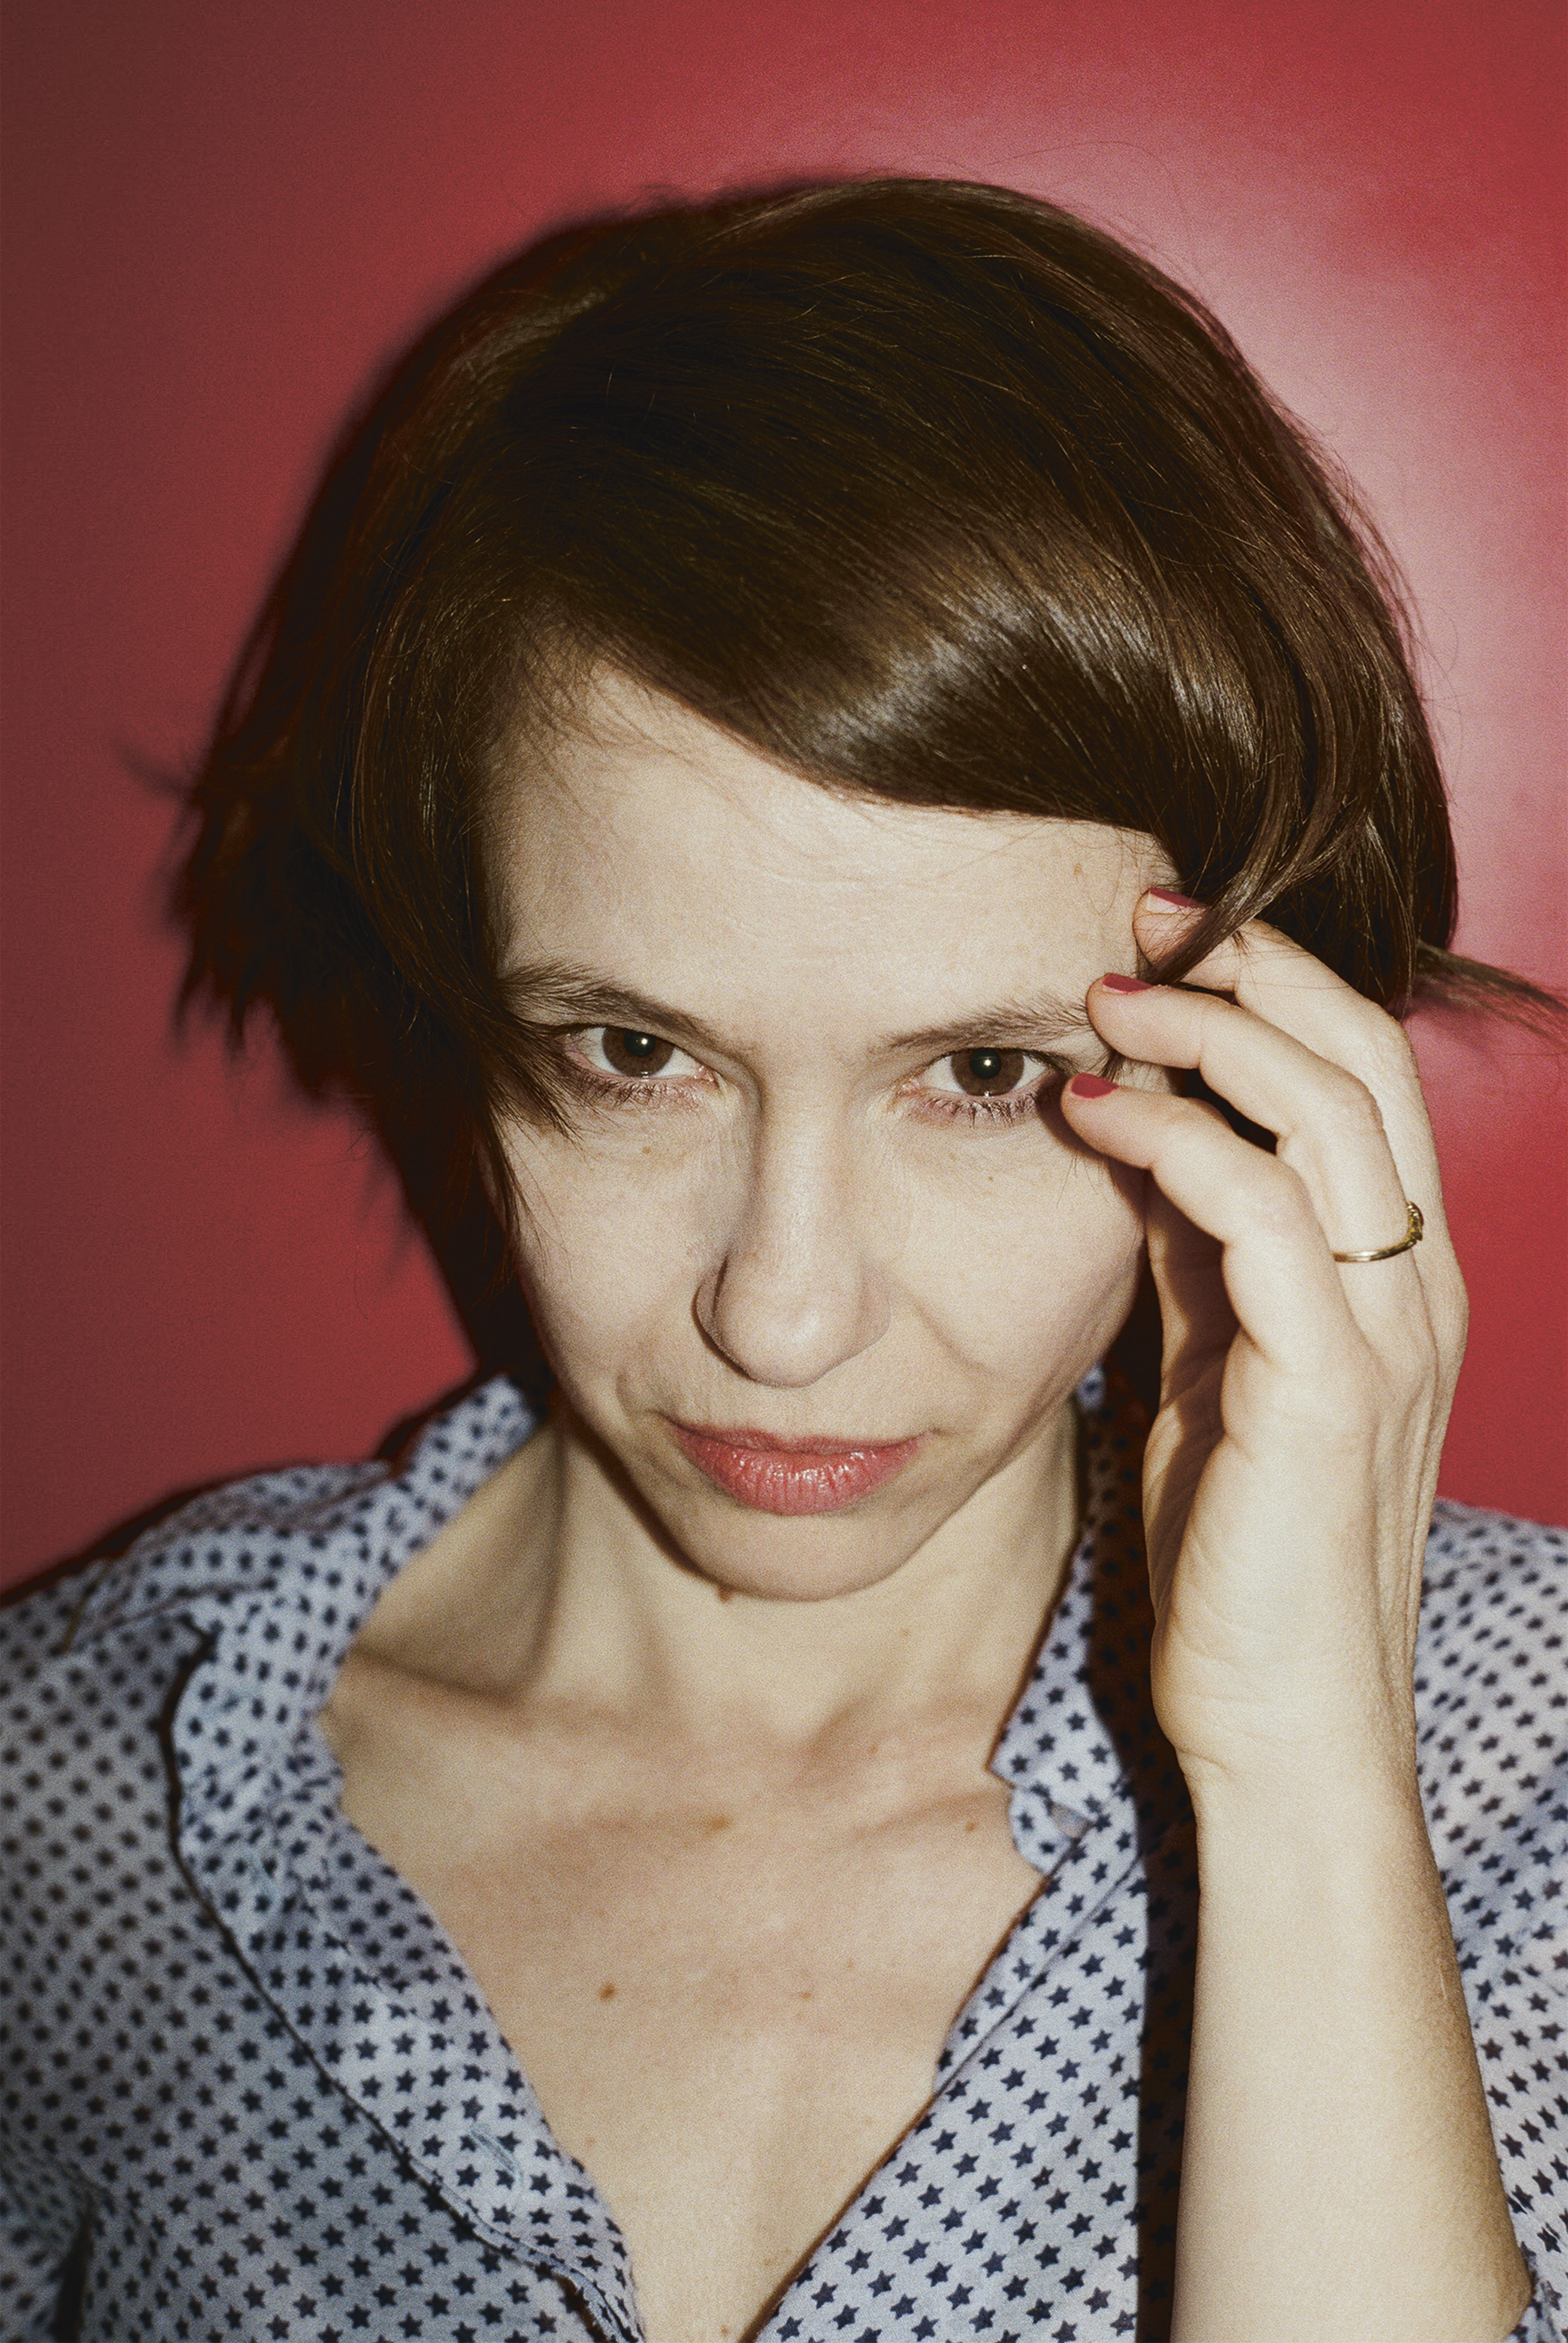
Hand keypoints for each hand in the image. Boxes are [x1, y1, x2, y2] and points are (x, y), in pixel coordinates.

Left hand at [1063, 895, 1467, 1799]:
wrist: (1281, 1726)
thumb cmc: (1240, 1556)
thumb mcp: (1217, 1370)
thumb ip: (1201, 1260)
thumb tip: (1143, 1144)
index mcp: (1396, 1278)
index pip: (1366, 1082)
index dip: (1278, 988)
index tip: (1169, 940)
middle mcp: (1414, 1287)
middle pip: (1366, 1063)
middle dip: (1256, 970)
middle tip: (1143, 917)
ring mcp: (1384, 1334)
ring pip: (1330, 1114)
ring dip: (1213, 1032)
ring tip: (1106, 994)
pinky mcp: (1329, 1387)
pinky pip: (1264, 1214)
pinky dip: (1178, 1140)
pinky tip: (1094, 1110)